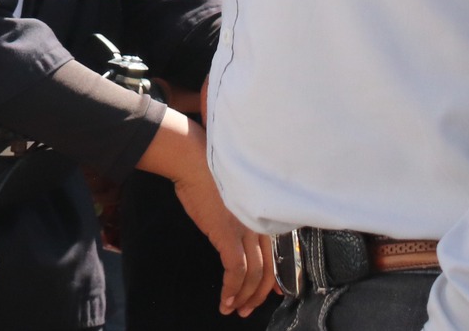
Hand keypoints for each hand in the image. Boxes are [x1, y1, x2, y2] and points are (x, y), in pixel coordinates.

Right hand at [138, 111, 275, 315]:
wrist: (192, 159)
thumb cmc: (206, 171)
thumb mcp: (230, 195)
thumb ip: (239, 213)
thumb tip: (234, 232)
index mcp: (261, 212)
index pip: (276, 253)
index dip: (274, 278)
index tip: (271, 293)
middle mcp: (259, 222)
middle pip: (267, 268)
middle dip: (257, 295)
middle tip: (246, 308)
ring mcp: (245, 228)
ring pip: (254, 274)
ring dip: (242, 297)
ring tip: (231, 309)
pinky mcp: (229, 233)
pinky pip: (236, 270)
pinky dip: (231, 289)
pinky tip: (224, 300)